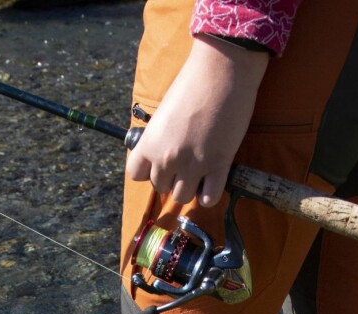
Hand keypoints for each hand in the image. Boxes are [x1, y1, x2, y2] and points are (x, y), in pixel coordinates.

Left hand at [126, 36, 269, 208]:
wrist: (222, 69)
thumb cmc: (192, 83)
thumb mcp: (164, 112)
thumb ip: (159, 137)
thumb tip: (163, 154)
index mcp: (150, 143)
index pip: (135, 174)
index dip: (147, 170)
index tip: (158, 161)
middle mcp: (168, 158)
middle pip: (161, 188)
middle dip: (170, 178)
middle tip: (183, 162)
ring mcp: (194, 165)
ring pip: (183, 197)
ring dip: (190, 187)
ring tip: (199, 170)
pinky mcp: (219, 166)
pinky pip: (209, 199)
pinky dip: (209, 194)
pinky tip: (212, 180)